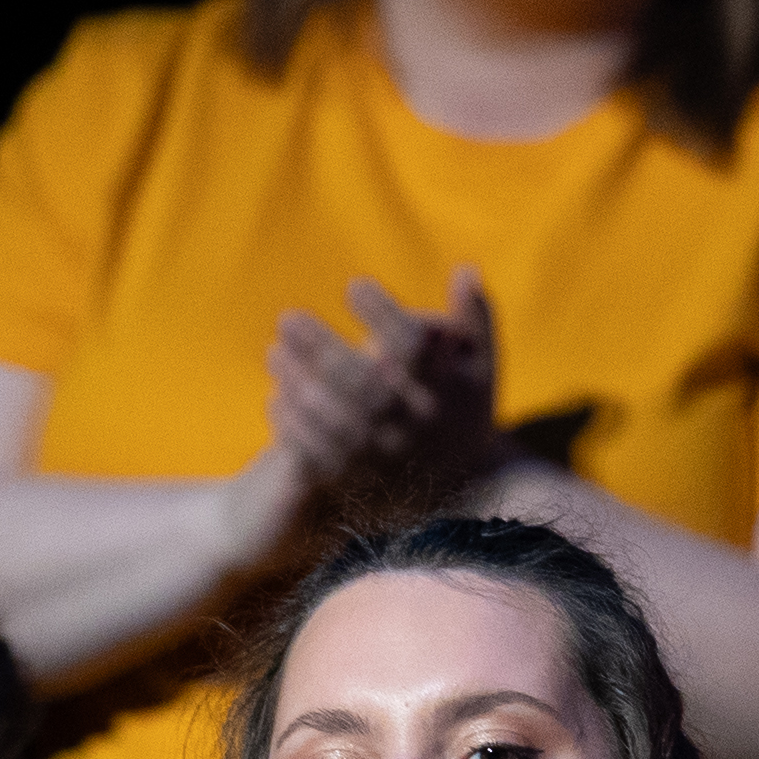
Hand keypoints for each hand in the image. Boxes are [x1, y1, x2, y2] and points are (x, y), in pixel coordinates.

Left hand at [262, 268, 503, 513]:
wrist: (469, 490)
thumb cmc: (467, 408)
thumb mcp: (483, 365)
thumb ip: (476, 318)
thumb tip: (465, 269)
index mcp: (448, 393)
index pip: (414, 348)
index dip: (384, 314)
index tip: (353, 286)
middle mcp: (418, 428)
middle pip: (365, 386)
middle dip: (322, 349)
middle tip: (288, 318)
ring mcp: (389, 460)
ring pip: (337, 424)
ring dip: (300, 386)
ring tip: (275, 352)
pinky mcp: (364, 485)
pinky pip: (322, 460)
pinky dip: (296, 430)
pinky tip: (276, 399)